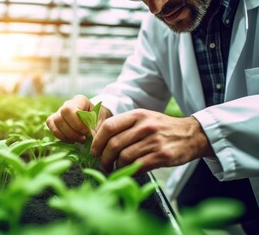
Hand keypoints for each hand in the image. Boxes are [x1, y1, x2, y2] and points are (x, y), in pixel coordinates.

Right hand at [46, 94, 111, 142]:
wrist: (95, 120)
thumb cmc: (98, 119)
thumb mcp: (101, 121)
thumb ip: (96, 126)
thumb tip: (91, 134)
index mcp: (80, 100)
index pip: (69, 110)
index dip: (77, 123)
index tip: (87, 132)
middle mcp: (67, 104)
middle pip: (60, 116)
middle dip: (72, 131)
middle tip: (83, 138)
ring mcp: (59, 112)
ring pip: (55, 122)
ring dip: (68, 135)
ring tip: (79, 140)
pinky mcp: (55, 121)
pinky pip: (53, 129)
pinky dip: (62, 137)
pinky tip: (72, 140)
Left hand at [91, 109, 214, 172]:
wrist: (191, 134)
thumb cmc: (162, 127)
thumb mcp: (144, 118)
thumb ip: (125, 125)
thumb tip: (99, 139)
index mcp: (137, 115)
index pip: (109, 126)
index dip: (97, 141)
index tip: (94, 151)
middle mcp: (144, 126)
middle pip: (114, 144)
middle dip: (104, 158)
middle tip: (103, 164)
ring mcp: (154, 141)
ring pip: (124, 157)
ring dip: (116, 166)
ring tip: (116, 169)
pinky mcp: (162, 156)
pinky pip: (137, 166)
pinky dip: (129, 171)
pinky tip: (129, 171)